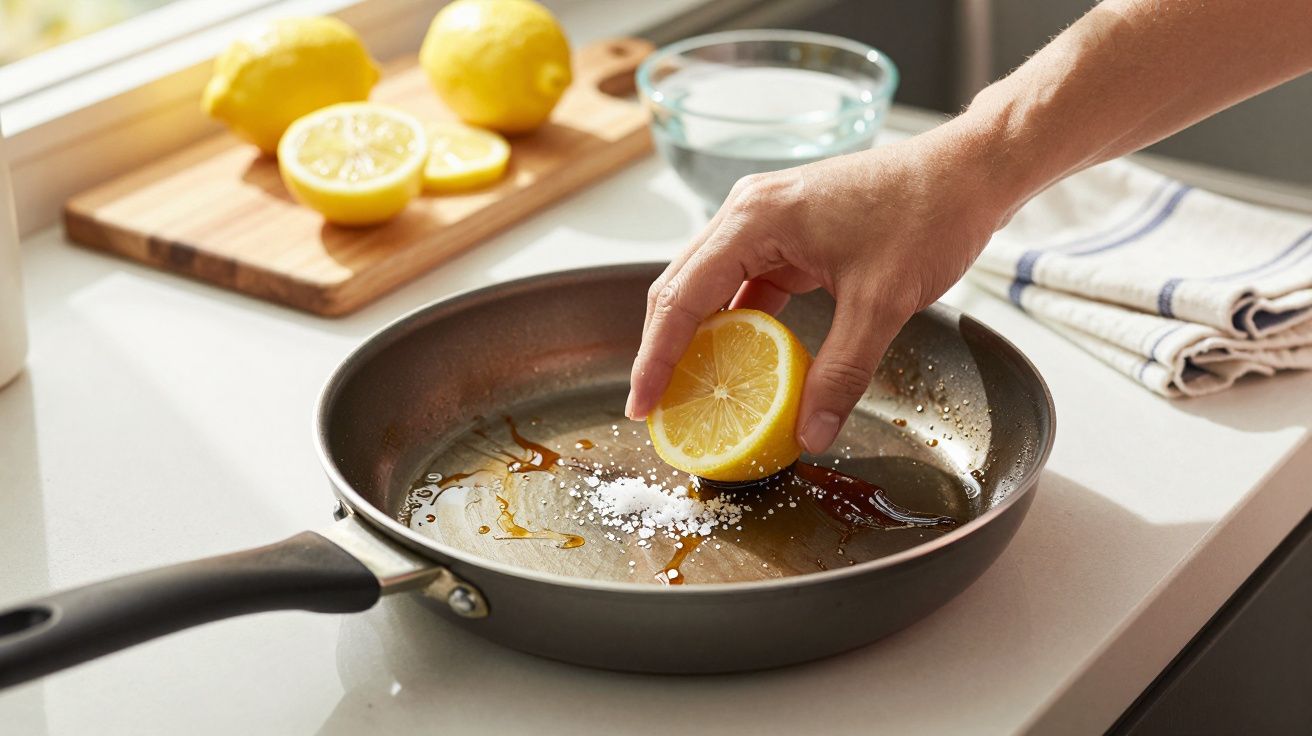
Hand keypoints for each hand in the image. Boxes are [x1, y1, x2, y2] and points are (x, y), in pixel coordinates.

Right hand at [625, 124, 1012, 453]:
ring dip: (700, 339)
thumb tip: (810, 432)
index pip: (681, 297)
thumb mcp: (881, 303)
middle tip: (659, 409)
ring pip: (710, 287)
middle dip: (665, 351)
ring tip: (692, 393)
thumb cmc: (927, 214)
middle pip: (681, 289)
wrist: (969, 172)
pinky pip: (747, 284)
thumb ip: (842, 372)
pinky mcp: (789, 234)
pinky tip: (742, 364)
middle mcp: (748, 212)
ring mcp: (766, 220)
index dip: (656, 357)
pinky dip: (739, 325)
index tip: (643, 406)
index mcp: (755, 218)